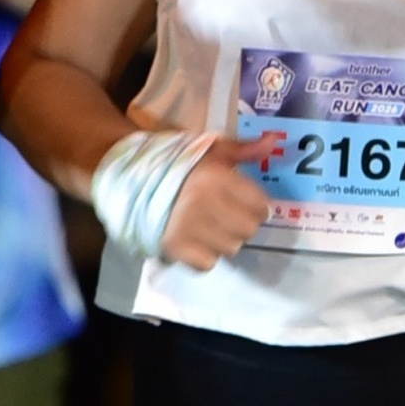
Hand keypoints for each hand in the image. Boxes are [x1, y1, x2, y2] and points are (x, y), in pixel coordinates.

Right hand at [158, 136, 272, 270]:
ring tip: (209, 229)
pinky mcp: (174, 246)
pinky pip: (207, 263)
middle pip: (248, 230)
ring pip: (230, 248)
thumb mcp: (211, 150)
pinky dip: (204, 257)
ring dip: (223, 241)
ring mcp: (189, 227)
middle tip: (226, 218)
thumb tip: (274, 141)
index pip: (260, 205)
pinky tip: (195, 243)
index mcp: (216, 177)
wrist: (130, 178)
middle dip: (241, 225)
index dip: (256, 206)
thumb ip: (244, 150)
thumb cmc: (177, 164)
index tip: (243, 204)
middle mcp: (205, 203)